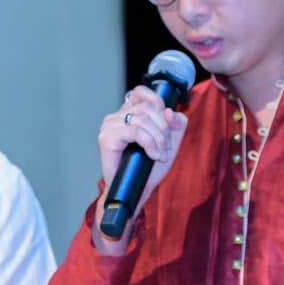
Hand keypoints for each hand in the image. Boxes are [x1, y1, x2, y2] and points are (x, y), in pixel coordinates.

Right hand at [92, 85, 187, 252]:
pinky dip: (149, 143)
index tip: (166, 123)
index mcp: (127, 114)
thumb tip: (170, 112)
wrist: (135, 192)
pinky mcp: (107, 138)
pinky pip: (135, 131)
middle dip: (163, 129)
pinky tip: (153, 155)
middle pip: (147, 108)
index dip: (158, 102)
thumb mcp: (170, 143)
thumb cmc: (147, 169)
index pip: (141, 92)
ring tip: (160, 154)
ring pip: (142, 119)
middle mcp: (115, 117)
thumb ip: (176, 124)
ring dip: (158, 138)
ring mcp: (109, 126)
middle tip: (165, 148)